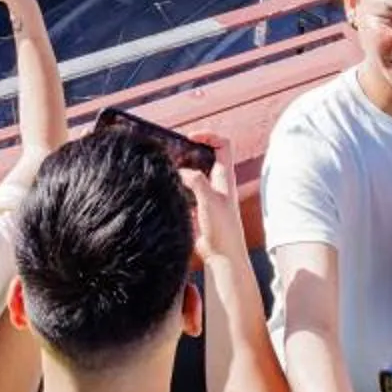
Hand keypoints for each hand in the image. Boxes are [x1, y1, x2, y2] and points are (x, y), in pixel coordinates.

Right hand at [177, 143, 239, 265]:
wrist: (222, 255)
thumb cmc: (223, 229)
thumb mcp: (209, 199)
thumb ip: (196, 181)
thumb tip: (180, 171)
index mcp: (225, 177)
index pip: (223, 145)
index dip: (208, 136)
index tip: (190, 137)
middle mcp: (218, 183)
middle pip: (206, 156)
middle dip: (190, 149)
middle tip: (174, 150)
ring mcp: (208, 194)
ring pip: (195, 172)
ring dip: (182, 167)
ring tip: (167, 166)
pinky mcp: (199, 207)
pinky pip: (187, 189)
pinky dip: (178, 184)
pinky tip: (167, 187)